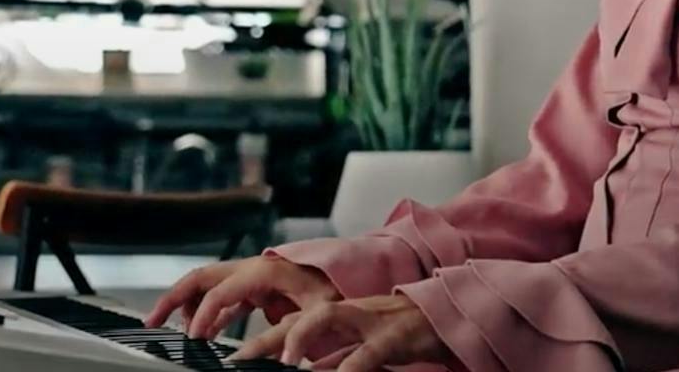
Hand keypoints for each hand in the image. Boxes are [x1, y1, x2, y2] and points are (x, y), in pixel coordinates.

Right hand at [144, 254, 338, 340]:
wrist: (347, 274)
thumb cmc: (336, 288)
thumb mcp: (322, 310)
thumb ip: (297, 332)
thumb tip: (282, 359)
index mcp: (262, 271)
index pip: (219, 292)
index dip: (202, 315)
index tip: (193, 339)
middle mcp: (250, 269)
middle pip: (200, 278)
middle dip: (173, 298)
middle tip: (152, 320)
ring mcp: (250, 276)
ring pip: (206, 285)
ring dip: (186, 305)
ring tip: (174, 331)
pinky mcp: (254, 286)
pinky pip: (221, 297)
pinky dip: (207, 312)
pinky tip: (203, 333)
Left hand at [232, 294, 455, 370]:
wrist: (444, 319)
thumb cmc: (401, 333)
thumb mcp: (360, 348)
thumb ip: (333, 358)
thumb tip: (307, 371)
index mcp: (337, 316)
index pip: (289, 323)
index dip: (260, 341)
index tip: (234, 361)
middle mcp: (346, 313)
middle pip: (296, 317)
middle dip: (265, 339)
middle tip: (238, 361)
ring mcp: (368, 321)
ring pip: (325, 317)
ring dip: (300, 337)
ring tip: (284, 363)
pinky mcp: (392, 336)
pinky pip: (367, 351)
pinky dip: (351, 367)